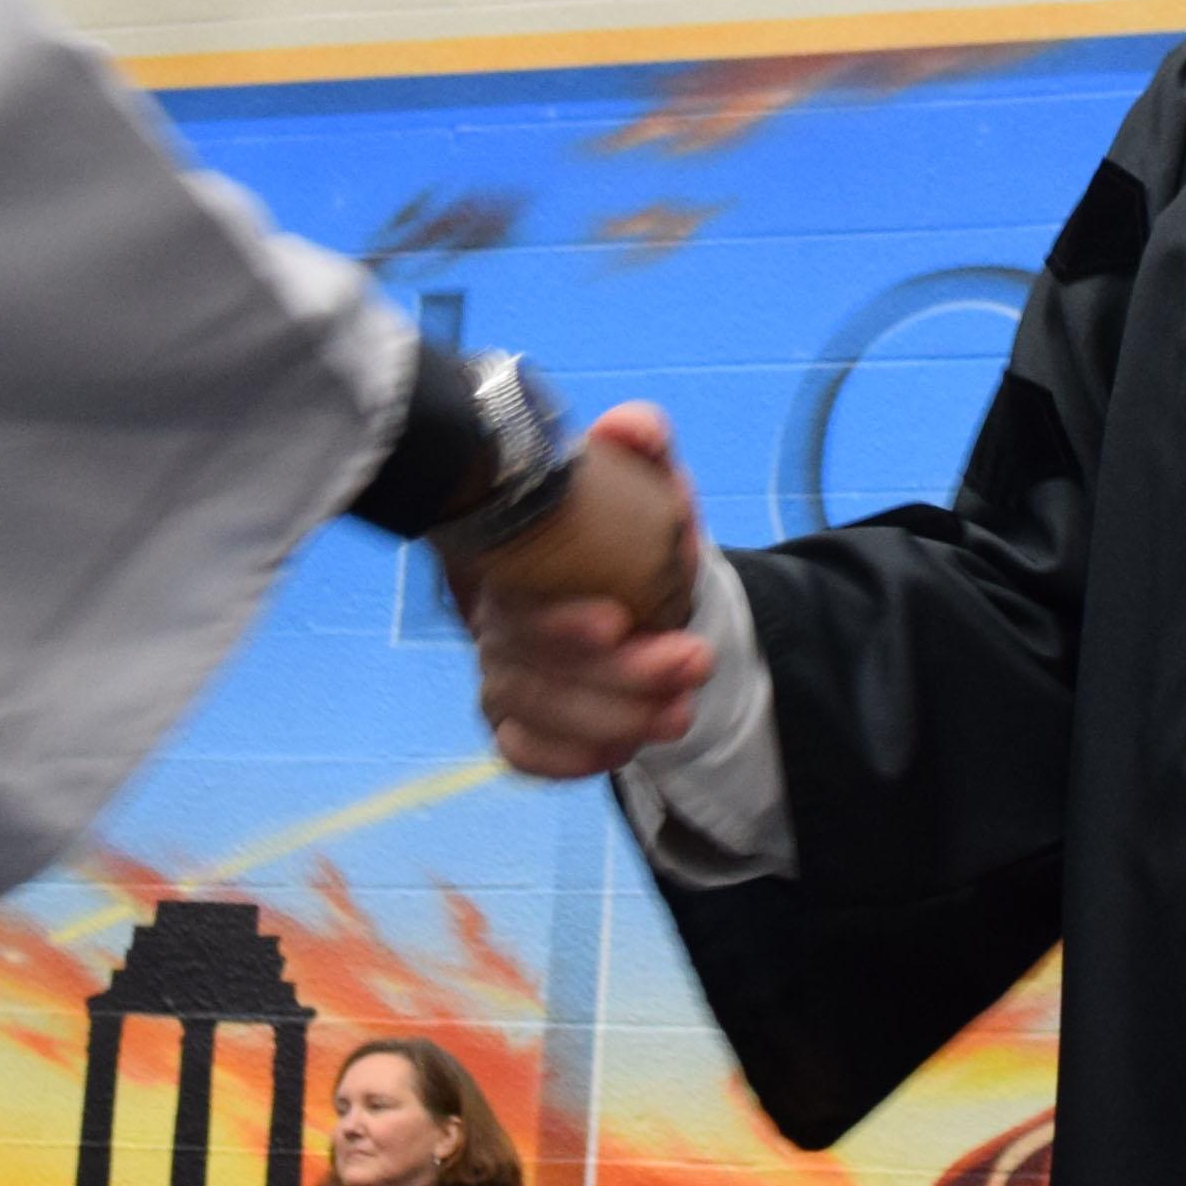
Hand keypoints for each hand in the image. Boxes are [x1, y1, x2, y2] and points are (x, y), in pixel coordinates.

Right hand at [469, 412, 713, 778]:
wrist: (646, 591)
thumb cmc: (636, 530)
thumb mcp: (651, 482)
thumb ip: (644, 445)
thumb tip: (631, 427)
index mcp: (512, 558)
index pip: (513, 599)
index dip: (556, 623)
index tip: (617, 622)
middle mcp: (494, 616)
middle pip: (527, 664)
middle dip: (615, 676)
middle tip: (691, 663)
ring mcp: (501, 672)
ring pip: (531, 711)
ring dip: (608, 718)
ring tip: (680, 712)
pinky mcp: (515, 721)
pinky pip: (521, 753)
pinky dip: (566, 758)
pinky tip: (620, 752)